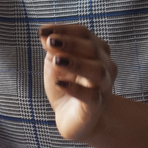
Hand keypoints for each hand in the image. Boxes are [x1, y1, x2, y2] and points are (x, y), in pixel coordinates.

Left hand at [40, 23, 117, 142]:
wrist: (71, 117)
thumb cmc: (66, 84)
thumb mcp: (55, 63)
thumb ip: (52, 48)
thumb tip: (45, 34)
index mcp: (96, 51)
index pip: (83, 33)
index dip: (64, 30)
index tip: (42, 31)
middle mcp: (105, 65)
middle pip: (93, 48)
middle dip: (71, 43)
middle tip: (51, 41)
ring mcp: (104, 86)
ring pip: (99, 70)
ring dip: (77, 63)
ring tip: (57, 60)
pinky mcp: (97, 105)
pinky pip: (92, 95)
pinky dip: (75, 88)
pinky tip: (59, 83)